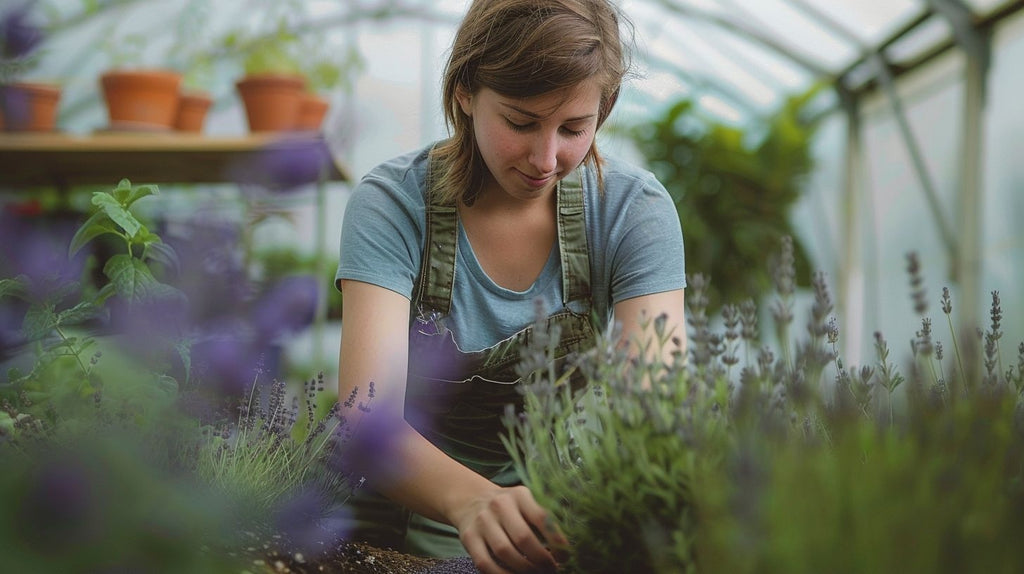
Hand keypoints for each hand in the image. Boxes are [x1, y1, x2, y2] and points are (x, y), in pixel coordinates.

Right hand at [451, 485, 568, 572]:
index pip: (542, 518)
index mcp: (520, 495)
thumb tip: (564, 550)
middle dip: (541, 560)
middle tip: (551, 570)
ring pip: (505, 552)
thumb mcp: (526, 504)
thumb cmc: (509, 508)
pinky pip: (486, 563)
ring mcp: (482, 521)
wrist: (471, 500)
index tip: (565, 556)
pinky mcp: (469, 538)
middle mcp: (499, 505)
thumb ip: (543, 521)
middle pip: (523, 538)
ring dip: (524, 570)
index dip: (557, 541)